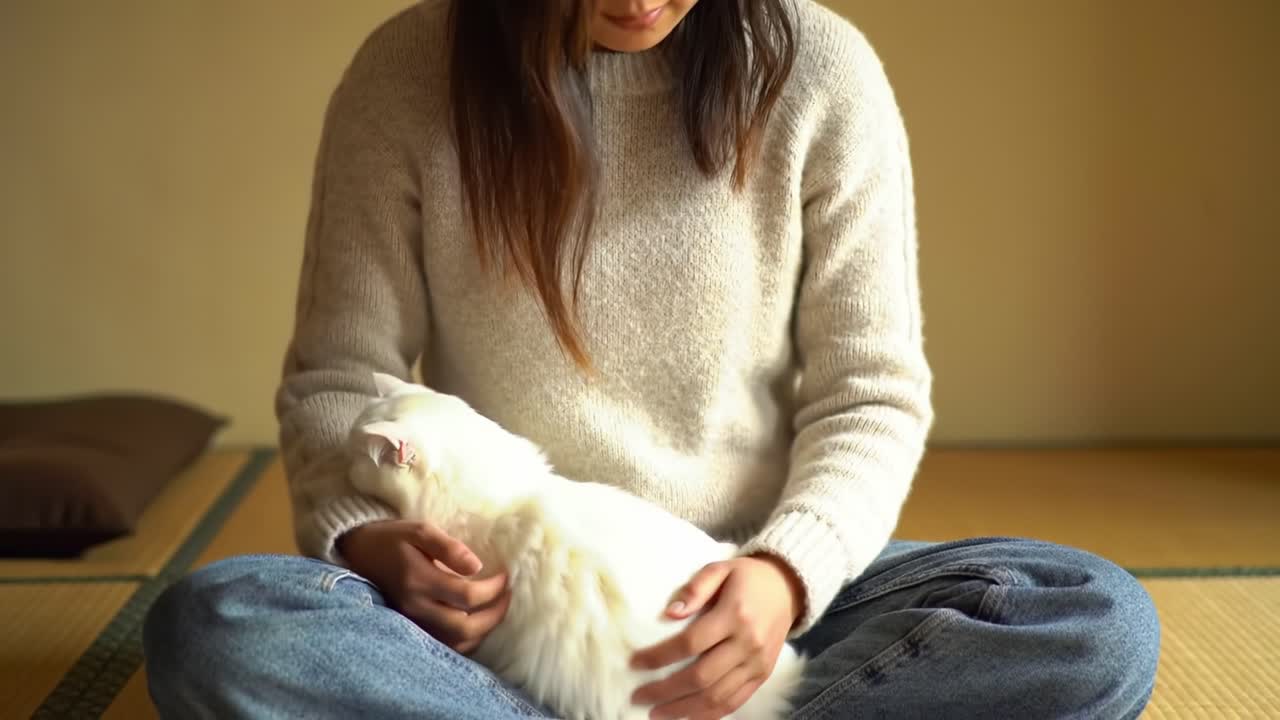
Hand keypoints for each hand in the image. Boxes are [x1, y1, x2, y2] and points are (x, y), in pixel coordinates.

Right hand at [338, 519, 509, 653]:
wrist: (358, 553)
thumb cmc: (393, 538)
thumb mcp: (420, 531)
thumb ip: (449, 547)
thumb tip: (477, 566)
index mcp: (418, 580)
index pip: (467, 596)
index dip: (493, 589)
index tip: (506, 576)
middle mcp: (415, 607)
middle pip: (464, 626)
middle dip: (494, 615)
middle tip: (508, 597)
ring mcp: (411, 622)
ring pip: (455, 641)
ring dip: (482, 630)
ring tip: (496, 609)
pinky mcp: (410, 628)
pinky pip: (443, 644)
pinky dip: (465, 639)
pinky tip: (476, 623)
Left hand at [630, 554, 805, 719]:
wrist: (788, 588)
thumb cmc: (747, 577)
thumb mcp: (720, 569)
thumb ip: (695, 588)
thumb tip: (670, 613)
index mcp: (734, 615)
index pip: (690, 643)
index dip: (660, 657)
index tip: (635, 663)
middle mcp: (748, 644)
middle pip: (701, 677)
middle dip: (665, 691)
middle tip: (639, 696)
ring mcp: (757, 664)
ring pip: (717, 697)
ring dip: (684, 709)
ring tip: (657, 713)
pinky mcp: (762, 675)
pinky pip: (735, 702)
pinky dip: (710, 714)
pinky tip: (689, 717)